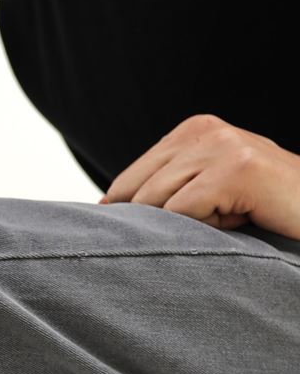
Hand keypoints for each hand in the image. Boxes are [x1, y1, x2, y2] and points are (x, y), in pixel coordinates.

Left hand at [101, 114, 299, 241]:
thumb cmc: (265, 209)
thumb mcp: (210, 193)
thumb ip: (170, 191)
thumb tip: (108, 214)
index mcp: (193, 129)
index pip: (130, 180)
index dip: (124, 217)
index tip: (125, 244)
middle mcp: (204, 130)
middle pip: (135, 192)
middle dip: (146, 227)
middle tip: (185, 243)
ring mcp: (221, 146)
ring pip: (156, 204)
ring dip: (179, 231)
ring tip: (222, 227)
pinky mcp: (236, 170)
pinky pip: (182, 213)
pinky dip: (198, 232)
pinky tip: (233, 226)